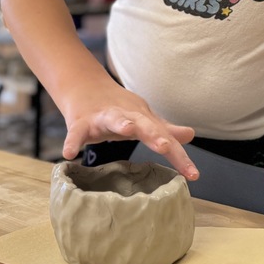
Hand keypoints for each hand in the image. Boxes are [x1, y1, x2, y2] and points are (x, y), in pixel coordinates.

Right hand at [60, 81, 198, 180]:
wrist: (86, 88)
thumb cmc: (119, 110)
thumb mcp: (143, 119)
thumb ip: (164, 129)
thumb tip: (191, 134)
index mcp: (143, 119)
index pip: (165, 138)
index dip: (179, 156)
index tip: (193, 175)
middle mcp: (126, 116)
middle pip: (144, 125)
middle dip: (155, 134)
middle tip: (165, 145)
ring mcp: (103, 117)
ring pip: (114, 119)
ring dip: (121, 122)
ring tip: (127, 130)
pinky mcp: (82, 122)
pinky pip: (77, 132)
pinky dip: (73, 141)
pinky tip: (69, 153)